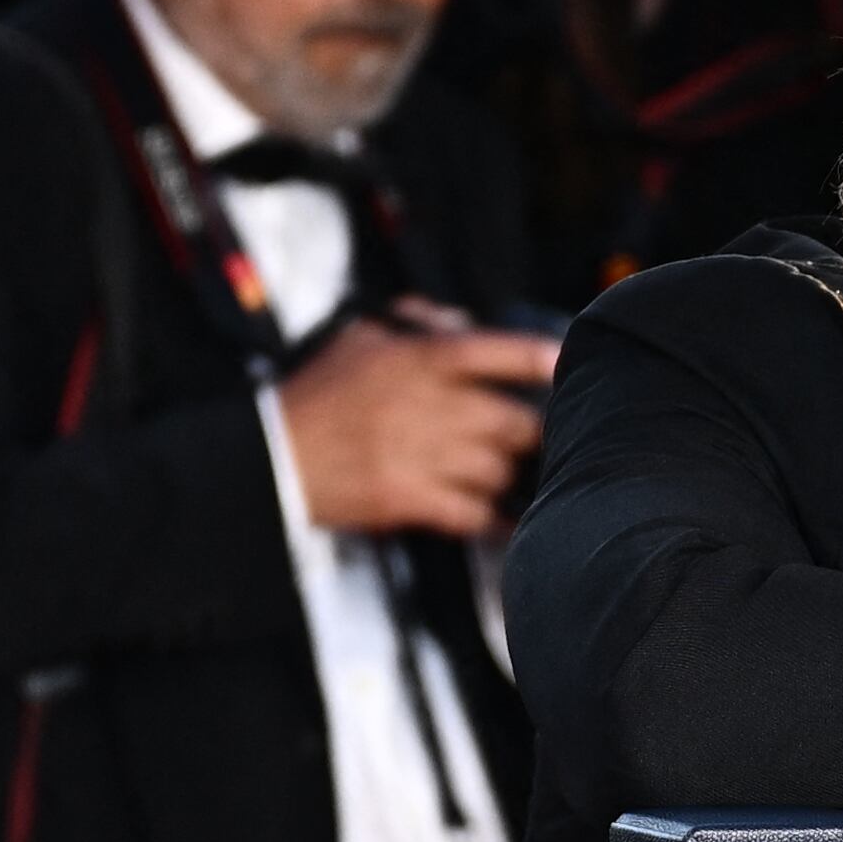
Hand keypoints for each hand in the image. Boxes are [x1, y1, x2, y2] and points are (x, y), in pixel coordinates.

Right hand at [276, 319, 560, 536]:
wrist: (273, 456)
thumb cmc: (316, 395)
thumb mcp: (361, 337)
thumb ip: (416, 322)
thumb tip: (461, 322)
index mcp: (423, 360)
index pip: (503, 352)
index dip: (545, 360)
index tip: (568, 366)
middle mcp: (434, 406)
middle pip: (518, 423)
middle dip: (530, 432)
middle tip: (532, 436)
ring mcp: (425, 456)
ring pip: (500, 470)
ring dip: (505, 473)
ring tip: (495, 470)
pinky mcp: (413, 499)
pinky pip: (477, 514)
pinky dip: (494, 520)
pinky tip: (501, 519)